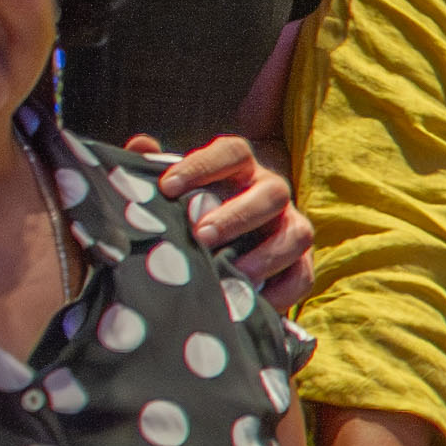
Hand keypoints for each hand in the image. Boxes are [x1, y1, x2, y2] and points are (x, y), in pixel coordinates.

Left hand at [152, 134, 315, 303]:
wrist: (217, 255)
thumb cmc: (191, 215)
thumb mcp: (172, 192)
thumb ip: (154, 168)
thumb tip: (142, 144)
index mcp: (241, 169)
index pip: (232, 152)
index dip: (202, 166)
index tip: (167, 187)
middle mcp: (271, 193)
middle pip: (272, 193)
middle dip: (238, 215)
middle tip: (201, 235)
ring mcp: (290, 228)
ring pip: (298, 233)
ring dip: (267, 254)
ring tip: (232, 272)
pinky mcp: (300, 264)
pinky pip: (303, 276)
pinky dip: (282, 291)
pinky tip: (252, 301)